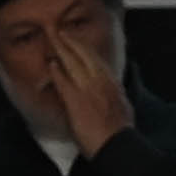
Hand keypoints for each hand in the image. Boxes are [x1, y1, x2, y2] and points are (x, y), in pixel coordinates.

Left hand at [32, 20, 130, 155]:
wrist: (116, 144)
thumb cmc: (120, 131)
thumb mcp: (123, 107)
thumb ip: (116, 95)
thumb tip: (115, 93)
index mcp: (112, 83)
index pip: (97, 59)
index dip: (85, 48)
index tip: (78, 41)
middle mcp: (101, 82)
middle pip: (85, 55)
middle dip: (72, 41)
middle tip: (62, 32)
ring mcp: (88, 89)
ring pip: (74, 63)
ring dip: (63, 49)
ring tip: (55, 39)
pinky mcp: (76, 101)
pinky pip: (64, 81)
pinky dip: (57, 71)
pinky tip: (51, 64)